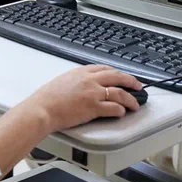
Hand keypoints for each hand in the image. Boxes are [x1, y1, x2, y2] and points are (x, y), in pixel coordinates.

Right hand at [27, 65, 143, 132]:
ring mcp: (93, 93)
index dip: (117, 73)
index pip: (105, 68)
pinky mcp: (94, 107)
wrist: (42, 109)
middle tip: (138, 86)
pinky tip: (122, 112)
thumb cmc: (47, 98)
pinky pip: (114, 107)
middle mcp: (89, 80)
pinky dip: (121, 110)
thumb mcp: (62, 81)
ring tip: (135, 104)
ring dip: (130, 99)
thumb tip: (83, 86)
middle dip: (131, 81)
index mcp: (81, 72)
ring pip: (120, 92)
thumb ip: (76, 81)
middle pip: (117, 76)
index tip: (122, 76)